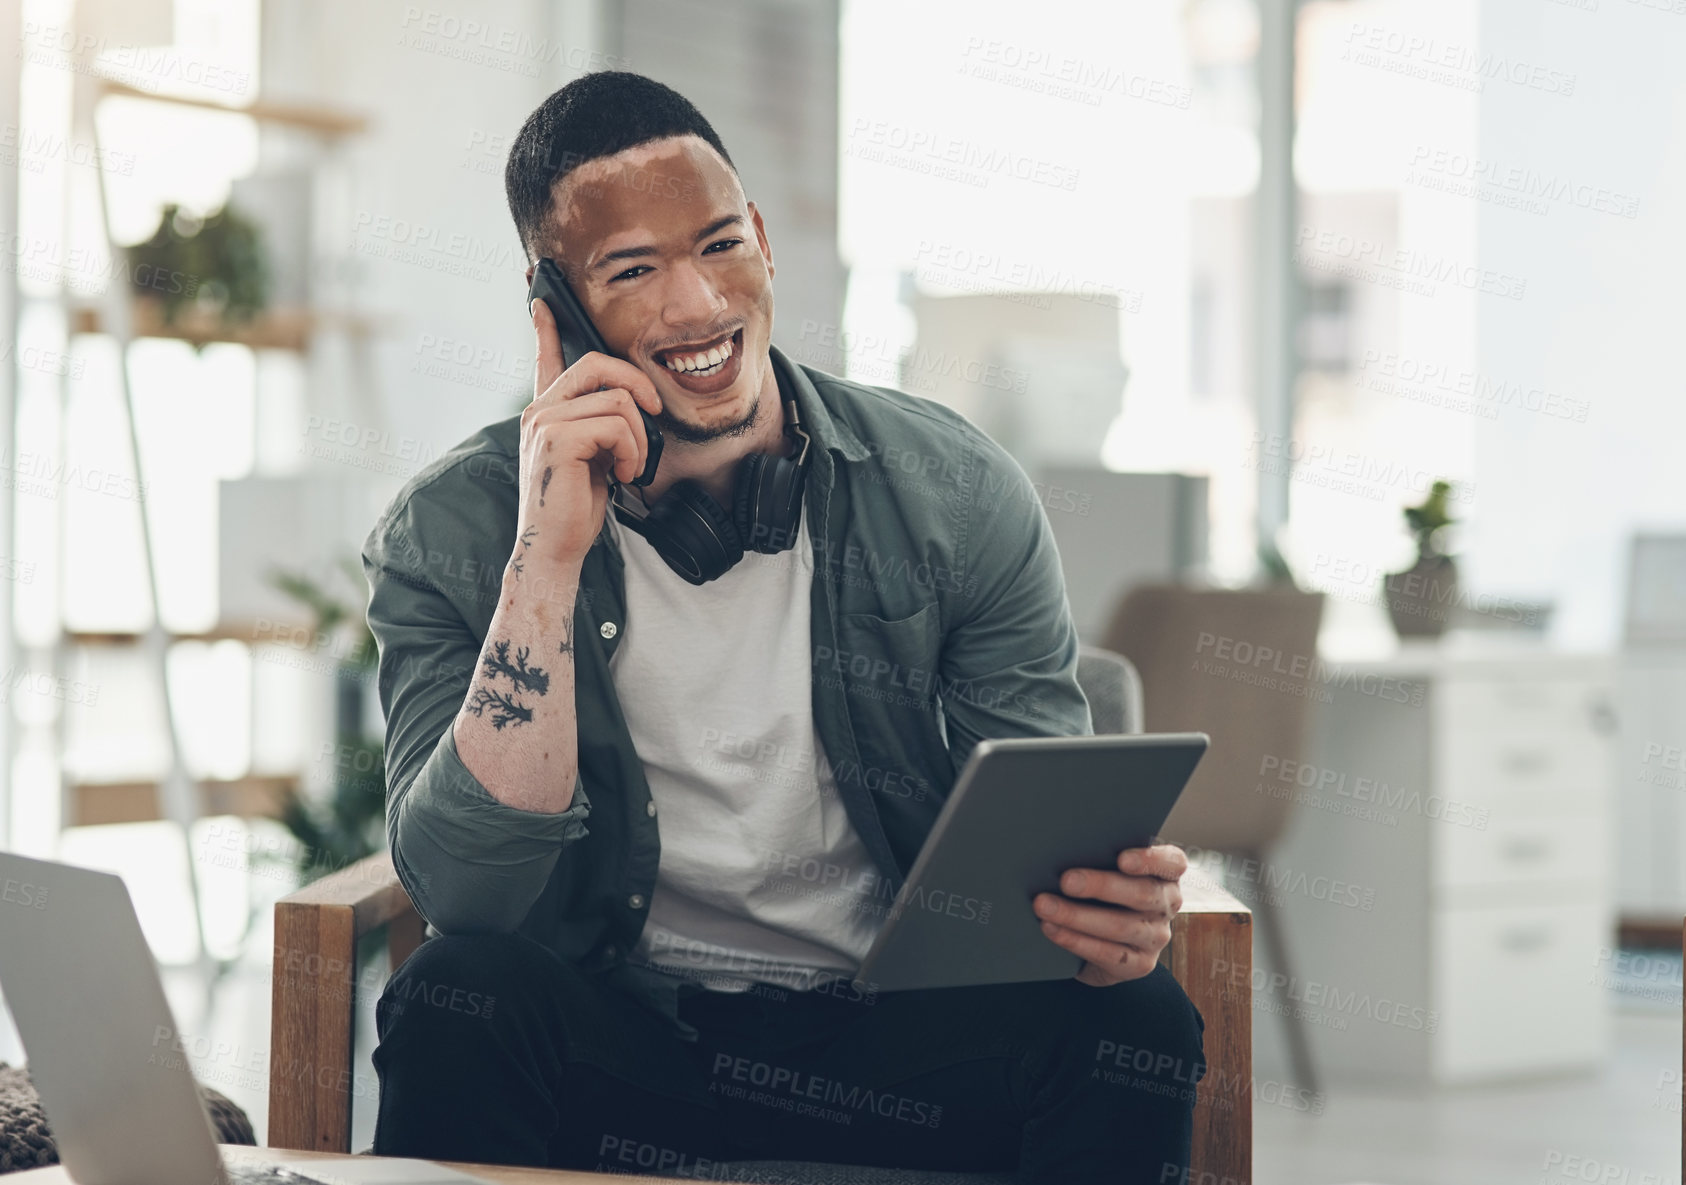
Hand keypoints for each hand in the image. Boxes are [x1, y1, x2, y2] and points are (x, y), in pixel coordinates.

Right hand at [514, 299, 661, 572]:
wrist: (555, 547)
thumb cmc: (575, 508)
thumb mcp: (594, 458)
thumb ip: (602, 427)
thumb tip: (635, 407)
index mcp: (547, 413)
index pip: (544, 359)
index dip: (545, 328)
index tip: (541, 302)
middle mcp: (539, 411)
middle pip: (596, 364)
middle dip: (636, 383)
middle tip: (654, 412)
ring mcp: (544, 422)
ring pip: (616, 400)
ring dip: (638, 437)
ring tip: (630, 466)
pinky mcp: (556, 439)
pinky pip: (615, 424)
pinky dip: (631, 451)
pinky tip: (623, 474)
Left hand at [1032, 843, 1186, 986]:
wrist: (1100, 939)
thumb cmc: (1101, 891)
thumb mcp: (1106, 869)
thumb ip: (1098, 856)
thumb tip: (1060, 848)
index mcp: (1166, 874)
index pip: (1172, 862)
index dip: (1150, 859)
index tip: (1122, 858)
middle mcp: (1166, 904)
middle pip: (1142, 893)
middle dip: (1100, 886)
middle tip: (1066, 881)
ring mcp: (1156, 937)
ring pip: (1120, 926)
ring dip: (1077, 916)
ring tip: (1045, 906)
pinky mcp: (1140, 964)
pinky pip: (1107, 954)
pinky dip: (1075, 940)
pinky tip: (1051, 929)